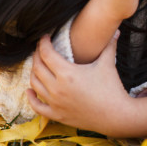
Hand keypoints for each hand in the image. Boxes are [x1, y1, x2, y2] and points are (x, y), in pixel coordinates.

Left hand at [27, 34, 146, 136]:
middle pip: (37, 67)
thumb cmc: (112, 88)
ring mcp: (55, 102)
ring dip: (33, 73)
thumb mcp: (108, 64)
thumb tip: (116, 31)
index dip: (43, 43)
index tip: (45, 37)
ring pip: (34, 84)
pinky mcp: (56, 114)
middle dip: (37, 55)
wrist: (115, 114)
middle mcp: (57, 88)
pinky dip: (31, 97)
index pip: (46, 54)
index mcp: (67, 73)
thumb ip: (109, 46)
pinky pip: (37, 106)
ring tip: (38, 65)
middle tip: (41, 49)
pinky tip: (30, 90)